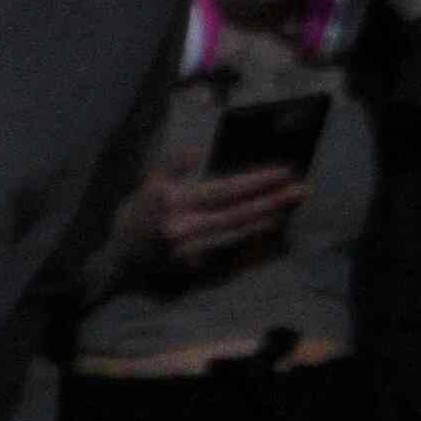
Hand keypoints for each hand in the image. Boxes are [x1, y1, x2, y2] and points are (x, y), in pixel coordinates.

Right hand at [119, 157, 308, 269]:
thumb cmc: (138, 215)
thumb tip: (194, 151)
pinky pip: (229, 250)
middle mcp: (183, 229)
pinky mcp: (194, 269)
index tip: (283, 172)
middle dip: (272, 201)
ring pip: (236, 234)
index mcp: (174, 203)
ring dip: (266, 220)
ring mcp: (189, 252)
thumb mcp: (149, 183)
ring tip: (290, 207)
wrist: (118, 260)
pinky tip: (268, 226)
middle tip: (302, 189)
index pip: (223, 190)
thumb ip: (171, 165)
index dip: (256, 182)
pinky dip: (250, 238)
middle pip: (237, 214)